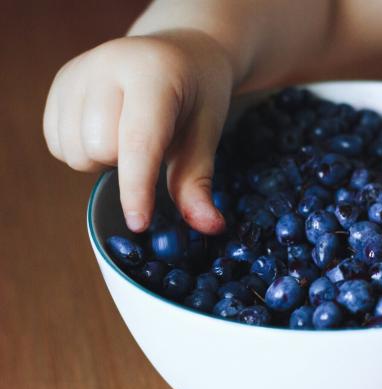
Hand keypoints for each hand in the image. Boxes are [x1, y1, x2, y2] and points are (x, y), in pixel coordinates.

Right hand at [43, 31, 233, 233]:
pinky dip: (82, 151)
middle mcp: (107, 64)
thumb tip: (209, 226)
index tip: (139, 224)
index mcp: (153, 73)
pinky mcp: (59, 83)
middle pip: (101, 150)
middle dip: (127, 164)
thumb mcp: (206, 134)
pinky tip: (108, 131)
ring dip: (103, 159)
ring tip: (129, 134)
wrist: (180, 54)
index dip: (137, 188)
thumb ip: (198, 181)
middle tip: (153, 143)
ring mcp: (78, 71)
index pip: (139, 141)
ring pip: (75, 152)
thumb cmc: (198, 96)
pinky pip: (57, 145)